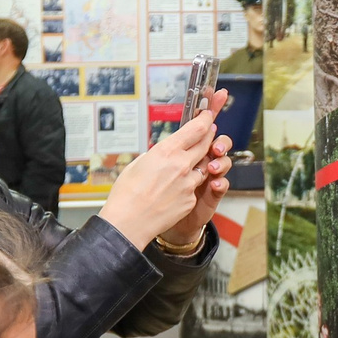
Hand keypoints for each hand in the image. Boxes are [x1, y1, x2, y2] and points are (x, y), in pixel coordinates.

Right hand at [101, 99, 224, 251]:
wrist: (130, 222)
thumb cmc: (127, 194)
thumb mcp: (138, 164)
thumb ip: (155, 156)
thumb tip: (161, 154)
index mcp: (166, 151)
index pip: (196, 129)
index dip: (205, 119)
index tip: (208, 115)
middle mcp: (182, 165)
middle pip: (205, 145)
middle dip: (208, 137)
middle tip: (209, 132)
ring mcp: (189, 183)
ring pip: (202, 168)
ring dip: (198, 164)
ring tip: (185, 167)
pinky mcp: (191, 200)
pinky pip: (194, 188)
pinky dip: (188, 186)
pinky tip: (174, 191)